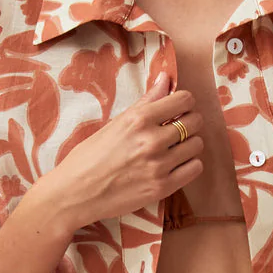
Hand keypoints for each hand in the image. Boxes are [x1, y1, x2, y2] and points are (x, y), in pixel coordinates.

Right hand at [35, 70, 204, 231]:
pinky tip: (177, 164)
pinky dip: (190, 164)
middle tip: (180, 127)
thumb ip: (145, 102)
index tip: (180, 108)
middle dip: (191, 121)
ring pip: (197, 145)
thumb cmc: (89, 156)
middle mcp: (151, 140)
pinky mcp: (162, 188)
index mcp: (138, 119)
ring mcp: (158, 165)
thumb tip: (166, 79)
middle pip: (194, 121)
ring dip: (190, 144)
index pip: (184, 99)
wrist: (75, 193)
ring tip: (177, 148)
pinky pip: (194, 169)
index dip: (185, 102)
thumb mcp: (115, 123)